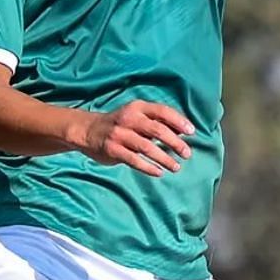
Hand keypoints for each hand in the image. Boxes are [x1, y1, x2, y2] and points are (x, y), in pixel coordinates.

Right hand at [79, 100, 195, 176]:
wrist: (87, 130)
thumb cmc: (118, 124)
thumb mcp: (135, 115)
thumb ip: (155, 122)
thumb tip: (182, 132)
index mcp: (137, 108)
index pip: (162, 111)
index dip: (178, 121)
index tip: (191, 132)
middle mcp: (129, 119)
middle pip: (157, 130)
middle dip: (175, 143)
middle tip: (187, 153)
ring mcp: (120, 134)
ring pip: (147, 147)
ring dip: (164, 158)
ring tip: (176, 167)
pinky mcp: (113, 149)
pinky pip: (134, 160)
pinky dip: (148, 167)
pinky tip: (159, 172)